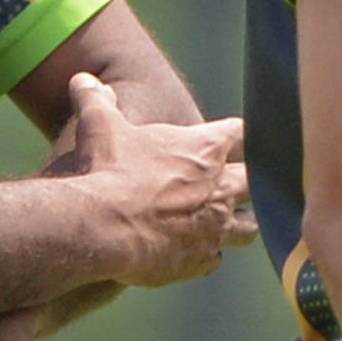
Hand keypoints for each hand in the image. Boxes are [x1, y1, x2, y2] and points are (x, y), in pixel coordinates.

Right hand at [51, 71, 255, 285]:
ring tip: (222, 220)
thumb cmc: (105, 170)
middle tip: (234, 182)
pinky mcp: (201, 260)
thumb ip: (97, 101)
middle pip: (258, 181)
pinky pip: (215, 259)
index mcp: (206, 149)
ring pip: (249, 226)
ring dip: (238, 222)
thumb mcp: (99, 127)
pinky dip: (206, 254)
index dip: (240, 135)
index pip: (245, 133)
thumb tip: (83, 80)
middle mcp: (221, 187)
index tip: (233, 138)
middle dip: (249, 181)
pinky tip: (191, 250)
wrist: (103, 226)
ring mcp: (216, 227)